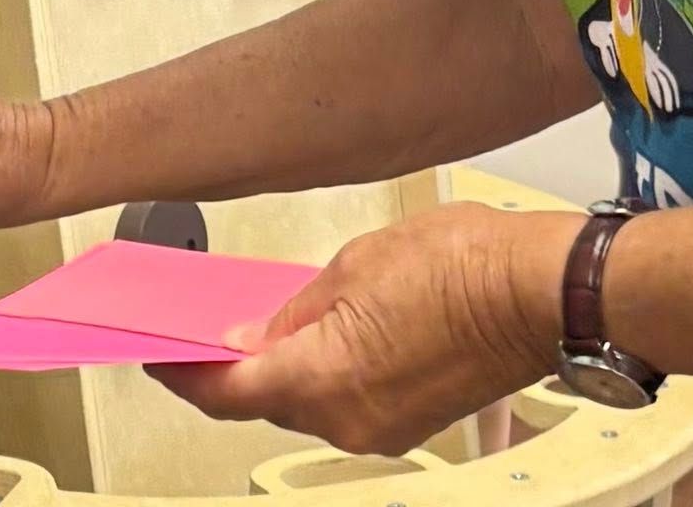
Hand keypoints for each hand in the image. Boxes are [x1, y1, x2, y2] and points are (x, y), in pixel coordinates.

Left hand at [148, 205, 580, 455]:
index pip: (228, 391)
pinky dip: (317, 371)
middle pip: (263, 400)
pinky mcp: (409, 421)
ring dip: (277, 366)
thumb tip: (255, 335)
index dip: (182, 372)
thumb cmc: (459, 265)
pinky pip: (342, 400)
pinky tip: (311, 333)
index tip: (156, 353)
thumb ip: (294, 310)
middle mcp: (349, 420)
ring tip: (253, 320)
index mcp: (324, 380)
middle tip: (196, 328)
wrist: (536, 291)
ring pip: (305, 400)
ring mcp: (383, 427)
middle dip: (228, 366)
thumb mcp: (352, 267)